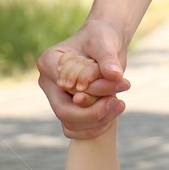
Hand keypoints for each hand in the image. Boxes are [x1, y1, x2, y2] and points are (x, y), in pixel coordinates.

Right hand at [37, 19, 131, 139]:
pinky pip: (75, 130)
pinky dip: (95, 128)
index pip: (66, 87)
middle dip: (94, 112)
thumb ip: (108, 58)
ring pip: (70, 124)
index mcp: (48, 62)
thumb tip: (115, 74)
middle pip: (64, 111)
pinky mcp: (67, 109)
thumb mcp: (105, 42)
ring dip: (98, 121)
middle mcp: (48, 83)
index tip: (117, 83)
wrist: (105, 46)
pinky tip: (112, 114)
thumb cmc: (102, 39)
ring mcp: (56, 98)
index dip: (90, 91)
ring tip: (119, 104)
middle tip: (119, 102)